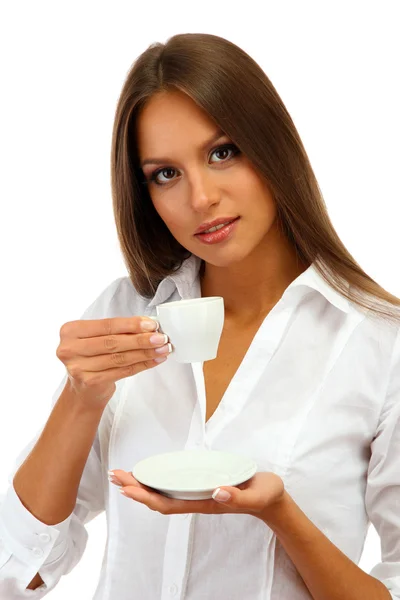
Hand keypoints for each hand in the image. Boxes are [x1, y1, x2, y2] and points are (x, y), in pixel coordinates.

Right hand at [56, 316, 170, 408]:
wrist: (82, 390)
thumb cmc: (92, 357)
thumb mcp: (98, 338)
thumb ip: (118, 330)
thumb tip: (148, 325)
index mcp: (70, 331)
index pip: (107, 325)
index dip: (131, 324)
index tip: (151, 324)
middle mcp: (69, 349)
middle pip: (113, 342)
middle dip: (140, 339)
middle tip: (160, 338)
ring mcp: (78, 367)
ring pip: (119, 358)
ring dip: (145, 353)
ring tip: (162, 349)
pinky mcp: (90, 382)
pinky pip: (122, 371)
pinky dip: (142, 365)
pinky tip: (154, 360)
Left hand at [108, 469, 284, 518]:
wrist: (271, 498)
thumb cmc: (263, 496)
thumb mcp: (255, 495)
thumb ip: (238, 495)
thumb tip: (217, 491)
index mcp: (205, 503)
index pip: (168, 504)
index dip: (146, 497)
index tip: (127, 488)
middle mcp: (197, 500)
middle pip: (159, 499)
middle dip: (135, 488)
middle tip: (114, 475)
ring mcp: (198, 494)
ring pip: (163, 492)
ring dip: (142, 484)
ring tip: (123, 474)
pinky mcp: (202, 486)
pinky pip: (173, 485)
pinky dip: (157, 479)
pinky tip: (150, 473)